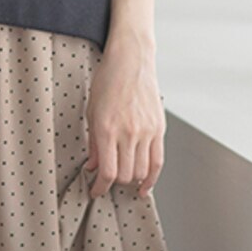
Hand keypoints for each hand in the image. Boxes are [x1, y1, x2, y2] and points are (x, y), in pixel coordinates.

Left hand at [84, 34, 164, 198]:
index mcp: (107, 129)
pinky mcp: (159, 128)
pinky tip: (145, 185)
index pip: (107, 172)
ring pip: (143, 171)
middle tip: (107, 182)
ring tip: (125, 181)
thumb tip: (92, 166)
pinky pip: (159, 161)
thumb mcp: (91, 111)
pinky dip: (152, 177)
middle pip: (126, 175)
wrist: (131, 59)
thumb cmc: (108, 80)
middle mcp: (129, 132)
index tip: (96, 191)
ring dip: (132, 181)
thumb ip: (93, 142)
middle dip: (115, 184)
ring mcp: (147, 131)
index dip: (100, 187)